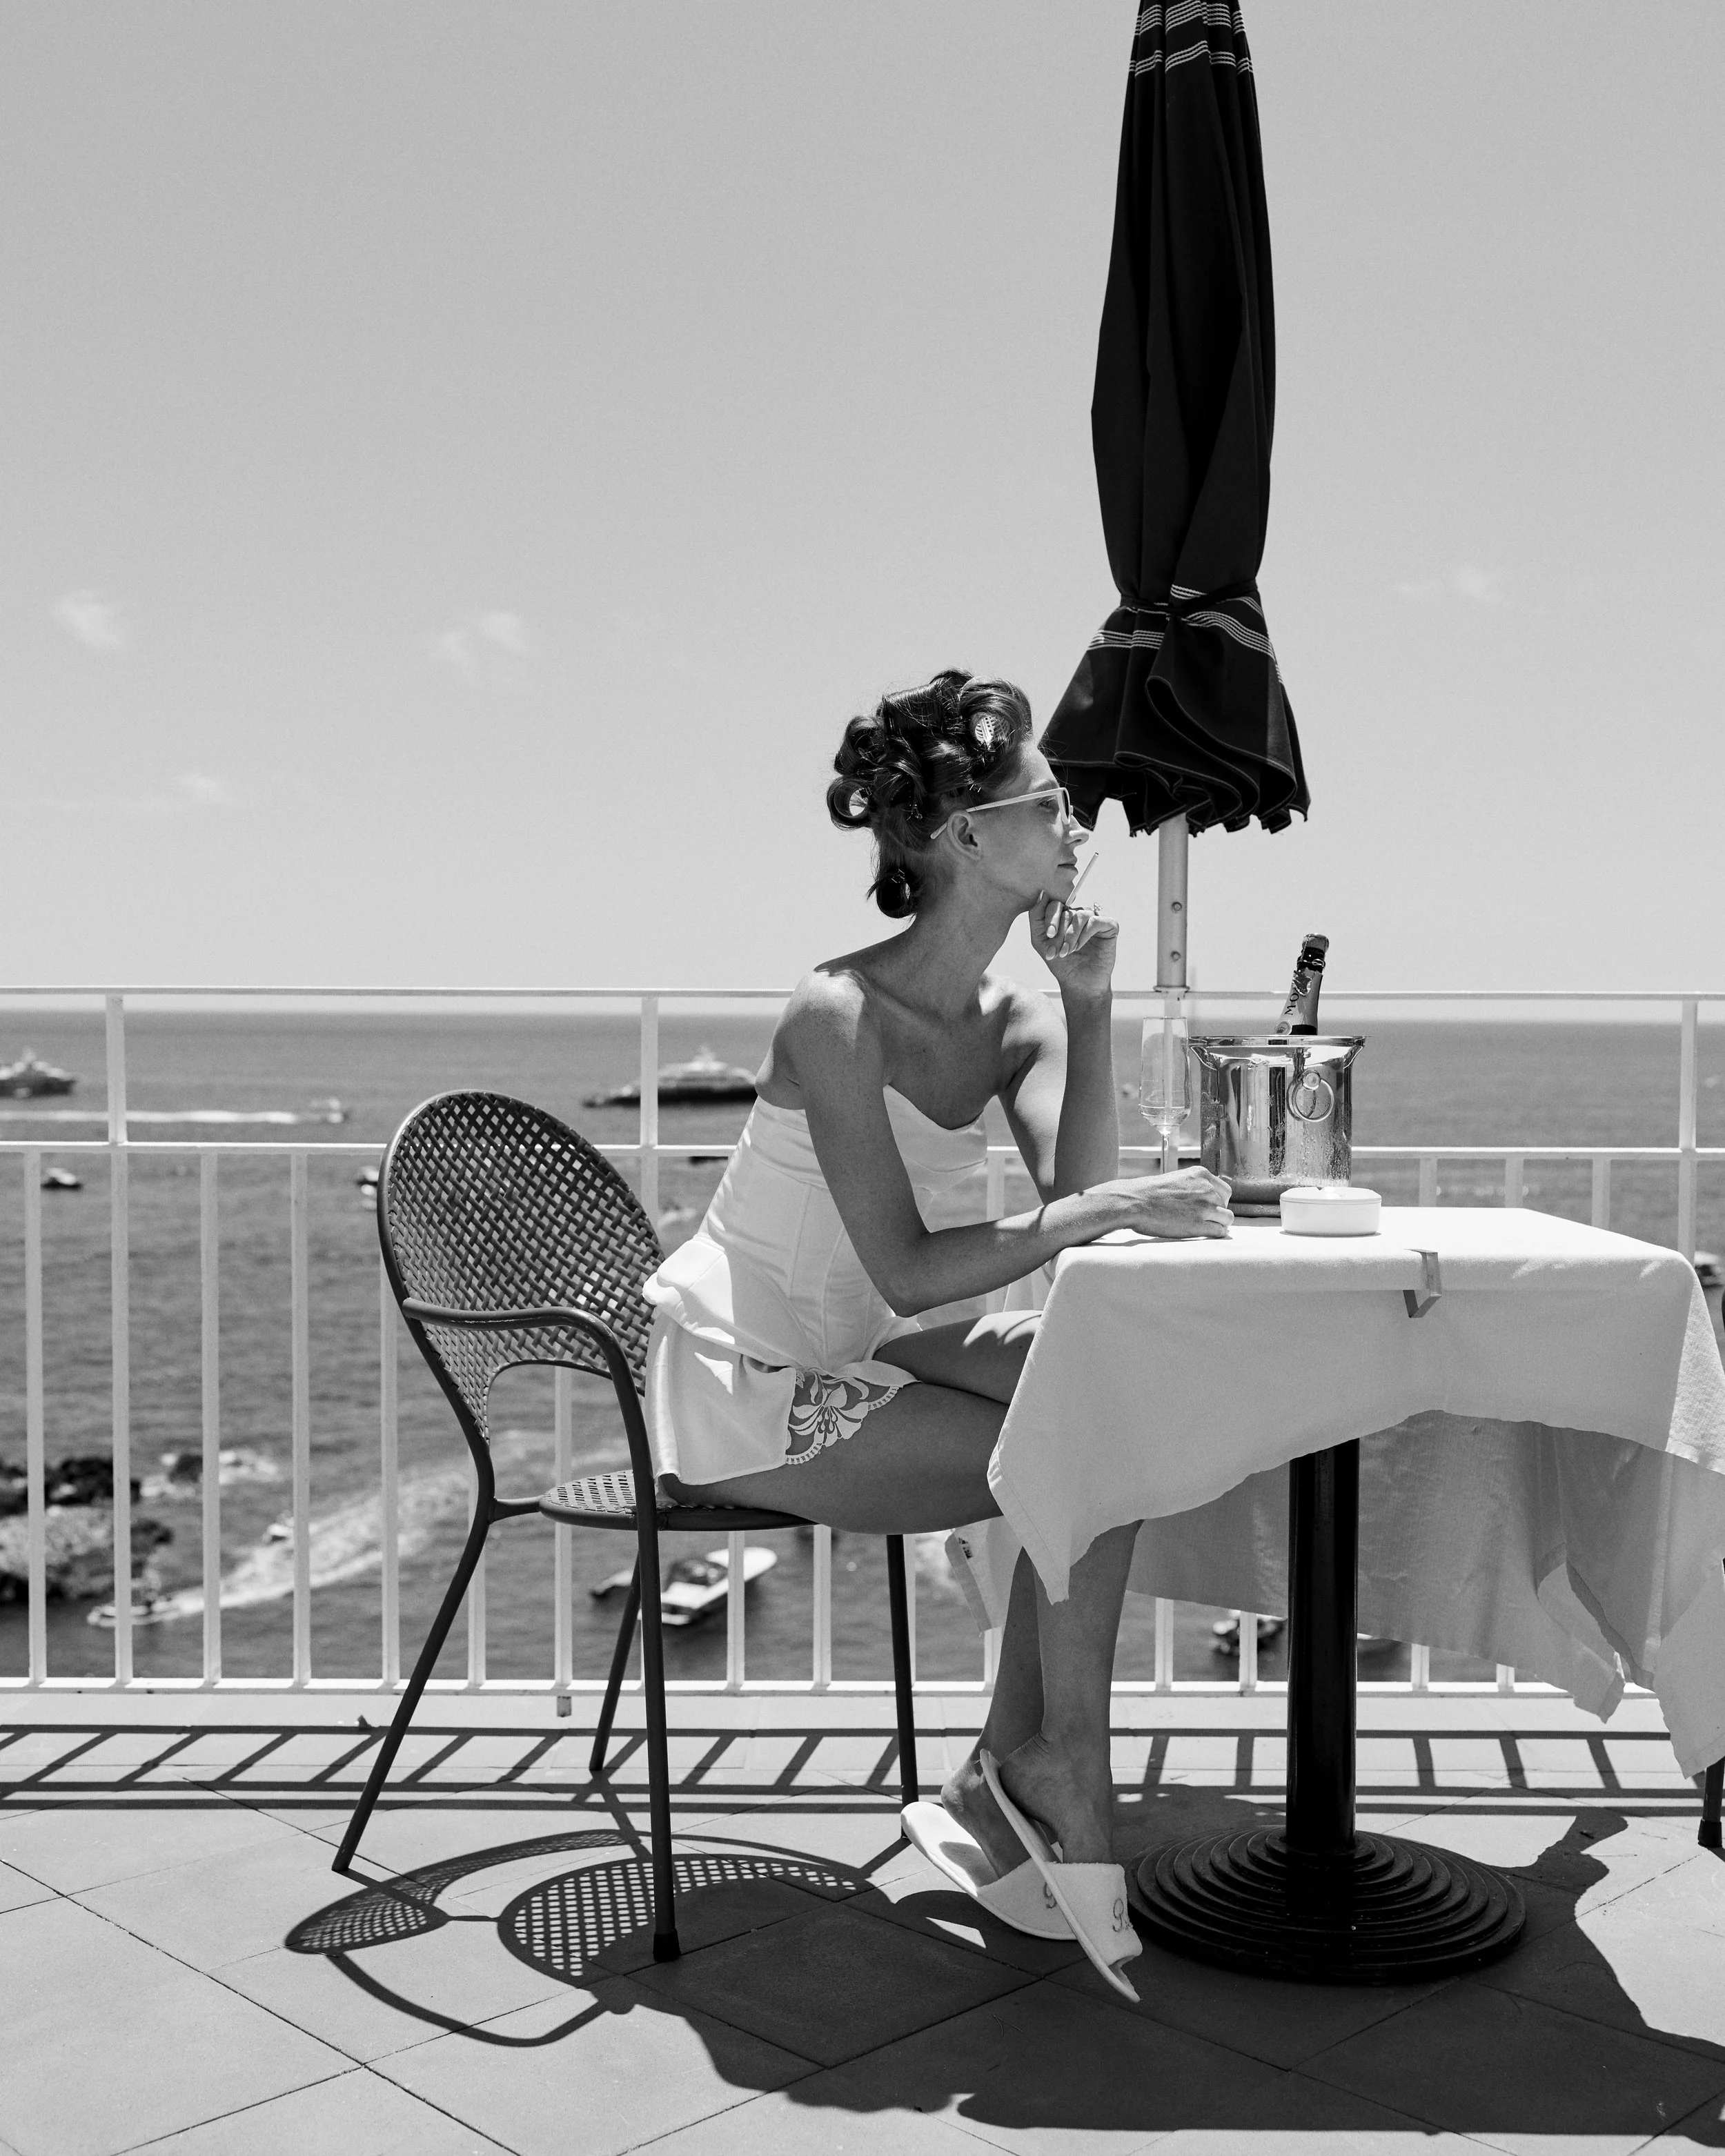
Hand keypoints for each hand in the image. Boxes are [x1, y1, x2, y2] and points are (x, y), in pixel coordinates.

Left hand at [1031, 892, 1117, 1000]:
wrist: (1079, 984)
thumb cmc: (1061, 963)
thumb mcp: (1040, 940)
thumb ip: (1036, 917)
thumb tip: (1042, 893)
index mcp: (1065, 915)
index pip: (1055, 904)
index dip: (1050, 918)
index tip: (1047, 937)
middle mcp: (1080, 914)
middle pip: (1067, 910)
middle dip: (1059, 932)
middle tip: (1057, 951)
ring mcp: (1096, 919)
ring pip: (1080, 915)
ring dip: (1071, 935)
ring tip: (1067, 952)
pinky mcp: (1110, 926)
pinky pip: (1095, 921)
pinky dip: (1084, 935)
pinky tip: (1079, 948)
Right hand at [1097, 1163, 1232, 1239]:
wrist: (1134, 1202)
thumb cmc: (1149, 1192)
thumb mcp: (1177, 1179)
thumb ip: (1195, 1185)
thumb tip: (1207, 1197)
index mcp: (1201, 1174)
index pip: (1225, 1190)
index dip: (1219, 1200)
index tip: (1210, 1207)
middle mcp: (1206, 1189)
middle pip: (1225, 1205)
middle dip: (1217, 1212)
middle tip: (1203, 1218)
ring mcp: (1204, 1207)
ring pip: (1227, 1219)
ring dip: (1219, 1224)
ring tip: (1206, 1227)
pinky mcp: (1198, 1224)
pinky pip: (1219, 1231)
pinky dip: (1215, 1234)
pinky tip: (1204, 1234)